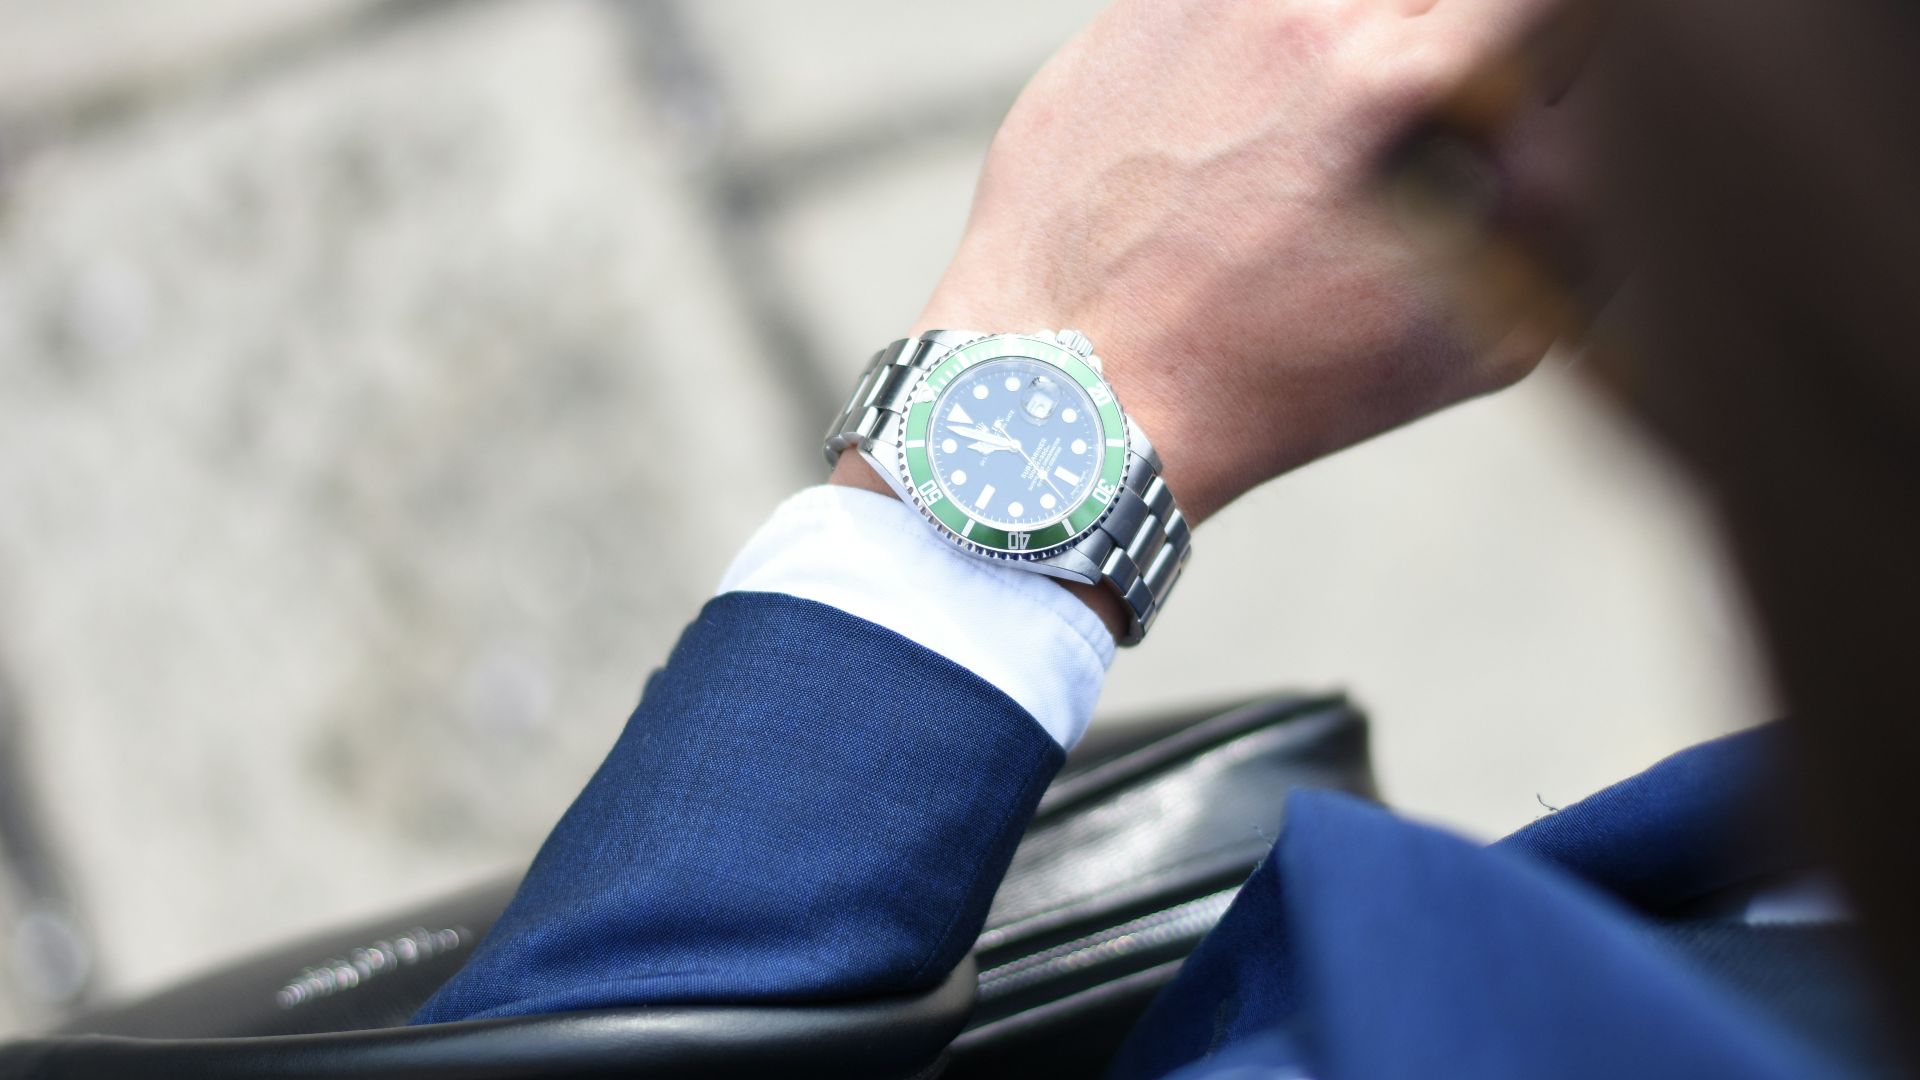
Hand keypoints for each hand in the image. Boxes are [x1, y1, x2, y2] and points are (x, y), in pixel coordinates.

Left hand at [911, 0, 1562, 522]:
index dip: (1548, 44)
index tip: (1526, 84)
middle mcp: (1309, 16)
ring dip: (1352, 39)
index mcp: (1410, 84)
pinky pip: (1238, 0)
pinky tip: (1235, 126)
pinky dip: (1262, 42)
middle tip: (1415, 117)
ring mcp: (1211, 2)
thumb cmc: (1277, 385)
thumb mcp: (1479, 338)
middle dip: (1447, 40)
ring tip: (1319, 125)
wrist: (1082, 395)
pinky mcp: (1133, 9)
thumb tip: (1570, 127)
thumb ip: (1566, 215)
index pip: (1540, 4)